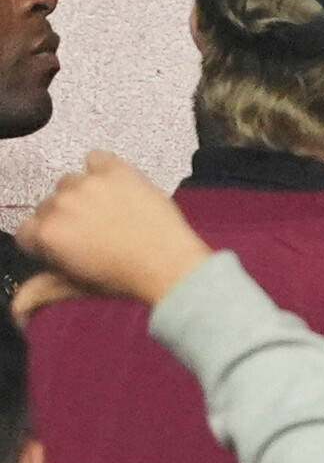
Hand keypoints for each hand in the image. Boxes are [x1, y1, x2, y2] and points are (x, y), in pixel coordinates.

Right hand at [14, 152, 213, 318]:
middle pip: (48, 204)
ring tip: (104, 209)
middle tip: (87, 229)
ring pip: (69, 182)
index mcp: (47, 234)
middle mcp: (63, 205)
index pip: (27, 229)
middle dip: (62, 216)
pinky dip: (101, 168)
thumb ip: (40, 290)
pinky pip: (95, 158)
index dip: (45, 238)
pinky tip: (113, 186)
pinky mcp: (117, 170)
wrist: (166, 261)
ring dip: (80, 193)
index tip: (61, 243)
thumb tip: (17, 305)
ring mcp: (90, 184)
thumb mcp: (74, 286)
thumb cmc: (122, 277)